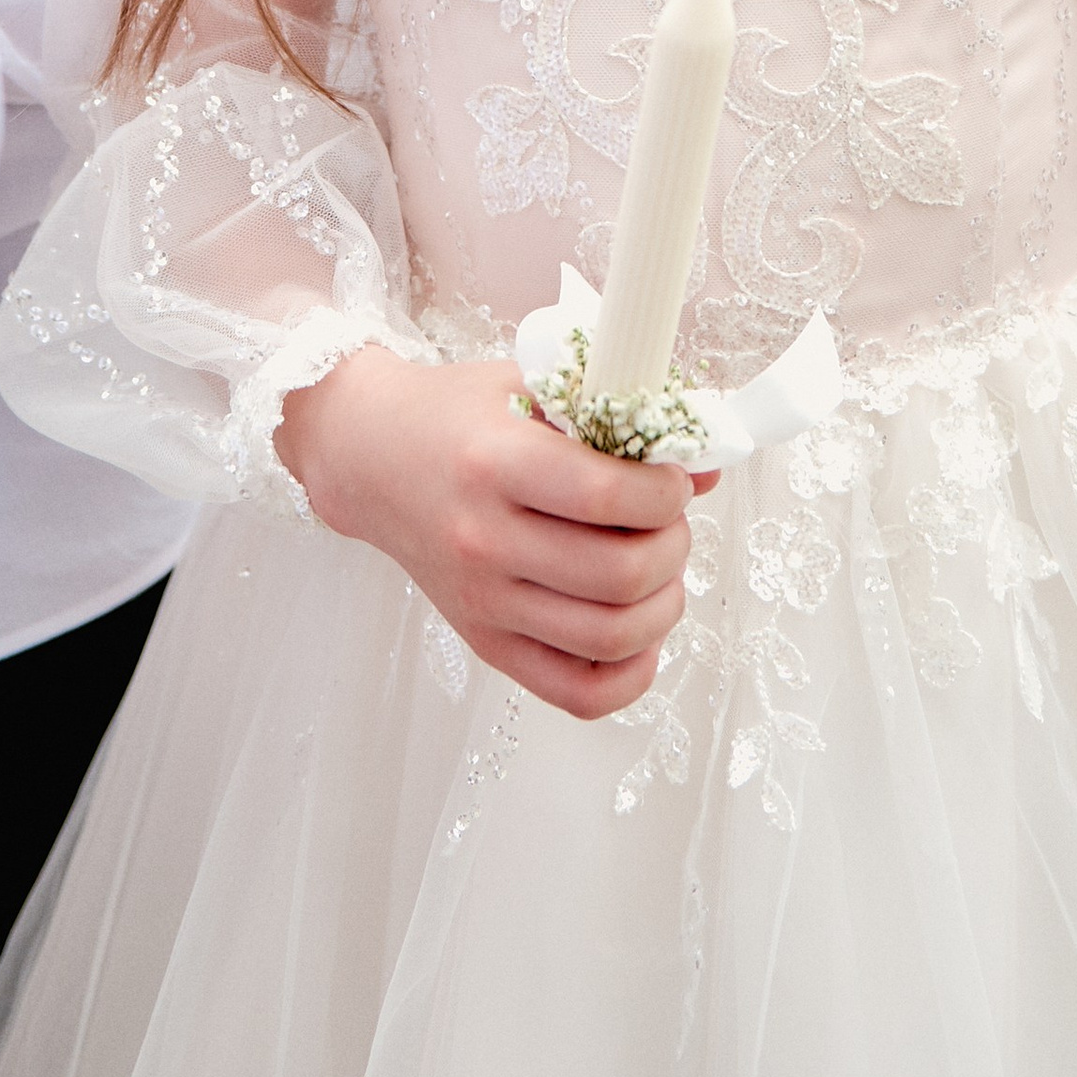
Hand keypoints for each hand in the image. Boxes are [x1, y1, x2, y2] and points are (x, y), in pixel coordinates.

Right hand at [278, 348, 716, 720]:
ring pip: (609, 637)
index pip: (606, 496)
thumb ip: (616, 419)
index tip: (672, 479)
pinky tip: (638, 630)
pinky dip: (631, 675)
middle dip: (672, 546)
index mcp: (494, 463)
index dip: (664, 492)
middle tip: (669, 522)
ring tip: (658, 570)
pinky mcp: (484, 643)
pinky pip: (578, 693)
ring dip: (663, 605)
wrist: (371, 457)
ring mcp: (482, 602)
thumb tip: (705, 467)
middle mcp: (483, 540)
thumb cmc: (456, 413)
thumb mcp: (532, 384)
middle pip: (619, 574)